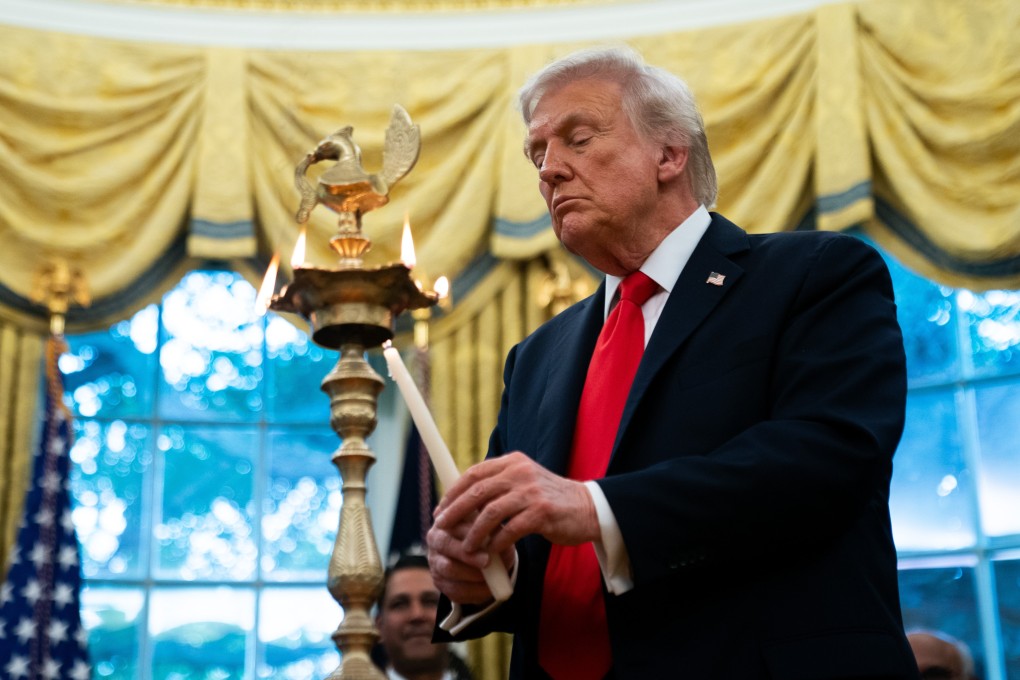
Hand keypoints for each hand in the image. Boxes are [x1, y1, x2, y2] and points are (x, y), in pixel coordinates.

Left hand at [427, 452, 598, 602]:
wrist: (588, 508)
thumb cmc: (550, 500)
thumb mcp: (524, 482)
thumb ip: (499, 485)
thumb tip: (463, 500)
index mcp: (513, 462)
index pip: (474, 473)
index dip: (454, 492)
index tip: (441, 510)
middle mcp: (521, 472)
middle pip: (477, 491)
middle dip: (455, 512)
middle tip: (442, 528)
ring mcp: (532, 491)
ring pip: (490, 512)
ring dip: (474, 533)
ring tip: (466, 548)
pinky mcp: (542, 512)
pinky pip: (509, 530)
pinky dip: (496, 542)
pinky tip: (491, 552)